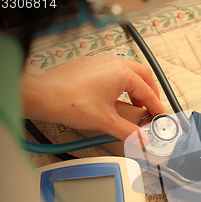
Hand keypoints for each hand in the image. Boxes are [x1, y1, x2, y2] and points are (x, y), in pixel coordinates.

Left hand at [21, 54, 165, 140]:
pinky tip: (117, 97)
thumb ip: (128, 132)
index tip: (159, 117)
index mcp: (121, 73)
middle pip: (143, 75)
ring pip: (129, 71)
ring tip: (136, 104)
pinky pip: (115, 70)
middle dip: (151, 92)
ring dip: (137, 87)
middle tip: (152, 108)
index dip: (156, 106)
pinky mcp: (90, 65)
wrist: (41, 95)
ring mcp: (100, 61)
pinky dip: (123, 83)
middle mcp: (113, 63)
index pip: (147, 91)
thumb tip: (141, 140)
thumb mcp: (105, 121)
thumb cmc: (68, 102)